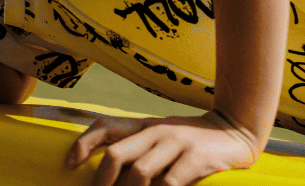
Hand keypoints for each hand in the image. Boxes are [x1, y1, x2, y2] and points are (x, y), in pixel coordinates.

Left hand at [66, 113, 263, 185]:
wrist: (235, 129)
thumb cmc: (191, 140)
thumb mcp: (161, 137)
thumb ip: (137, 149)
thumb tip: (107, 175)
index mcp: (144, 125)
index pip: (105, 126)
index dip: (83, 144)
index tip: (69, 165)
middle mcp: (157, 130)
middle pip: (117, 154)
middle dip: (102, 181)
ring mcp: (177, 143)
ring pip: (140, 173)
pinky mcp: (197, 158)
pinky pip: (169, 183)